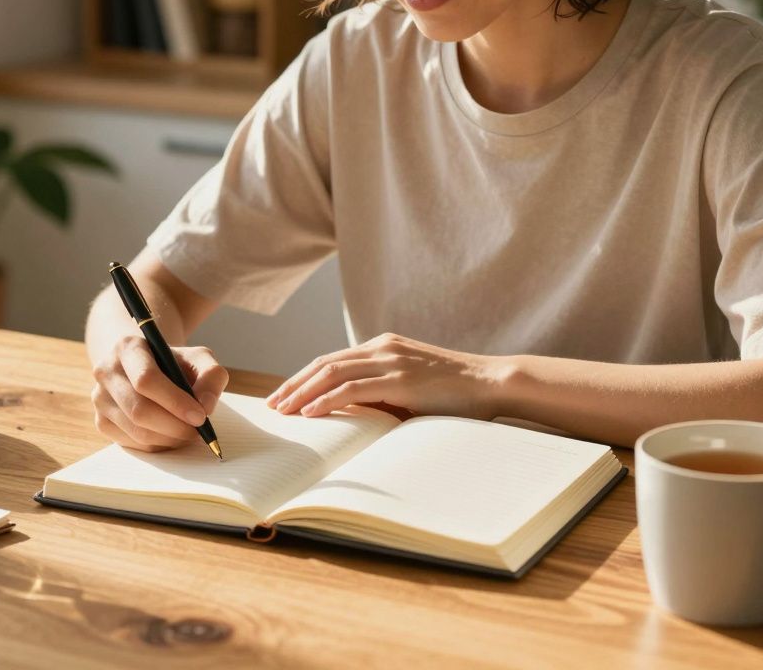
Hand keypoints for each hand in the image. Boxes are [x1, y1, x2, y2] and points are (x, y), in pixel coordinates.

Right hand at [91, 336, 228, 451]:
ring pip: (136, 431)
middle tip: (198, 431)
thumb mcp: (197, 358)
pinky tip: (171, 434)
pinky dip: (157, 445)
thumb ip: (211, 376)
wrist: (146, 367)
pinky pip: (132, 443)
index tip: (201, 417)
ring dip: (169, 438)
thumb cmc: (174, 363)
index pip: (146, 379)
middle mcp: (106, 371)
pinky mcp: (101, 421)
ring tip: (188, 432)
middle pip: (139, 410)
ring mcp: (99, 398)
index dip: (175, 402)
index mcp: (128, 348)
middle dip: (174, 426)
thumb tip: (205, 406)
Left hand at [265, 333, 506, 419]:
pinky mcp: (399, 379)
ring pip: (331, 373)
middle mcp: (382, 347)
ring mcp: (390, 360)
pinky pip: (352, 389)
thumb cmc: (455, 393)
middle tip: (271, 405)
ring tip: (282, 411)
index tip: (283, 396)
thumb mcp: (412, 389)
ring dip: (302, 393)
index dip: (303, 378)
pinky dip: (326, 400)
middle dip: (293, 384)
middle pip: (324, 363)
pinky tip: (309, 413)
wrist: (491, 383)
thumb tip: (352, 415)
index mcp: (383, 346)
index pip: (332, 360)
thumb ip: (382, 394)